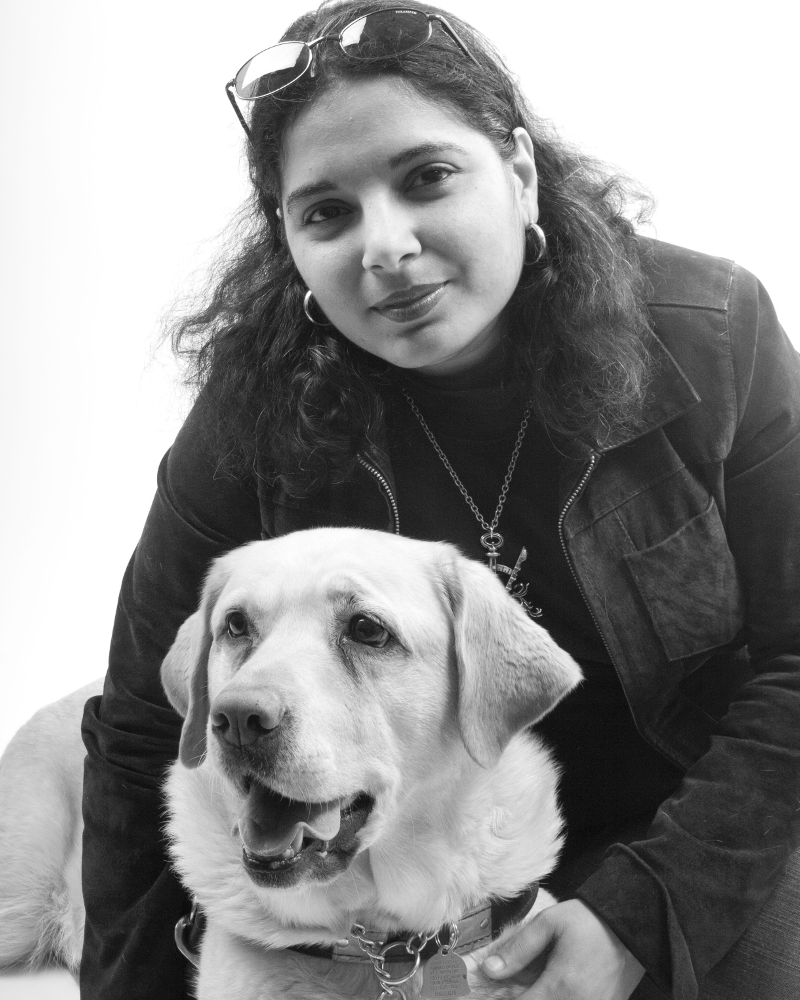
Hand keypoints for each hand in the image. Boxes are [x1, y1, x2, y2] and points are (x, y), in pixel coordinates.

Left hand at [482, 899, 645, 999]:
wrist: (634, 925)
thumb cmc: (590, 921)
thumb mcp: (550, 923)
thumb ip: (518, 950)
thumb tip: (489, 970)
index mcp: (561, 987)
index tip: (484, 994)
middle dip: (518, 999)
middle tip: (507, 987)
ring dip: (535, 999)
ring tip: (527, 986)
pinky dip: (553, 999)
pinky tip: (547, 987)